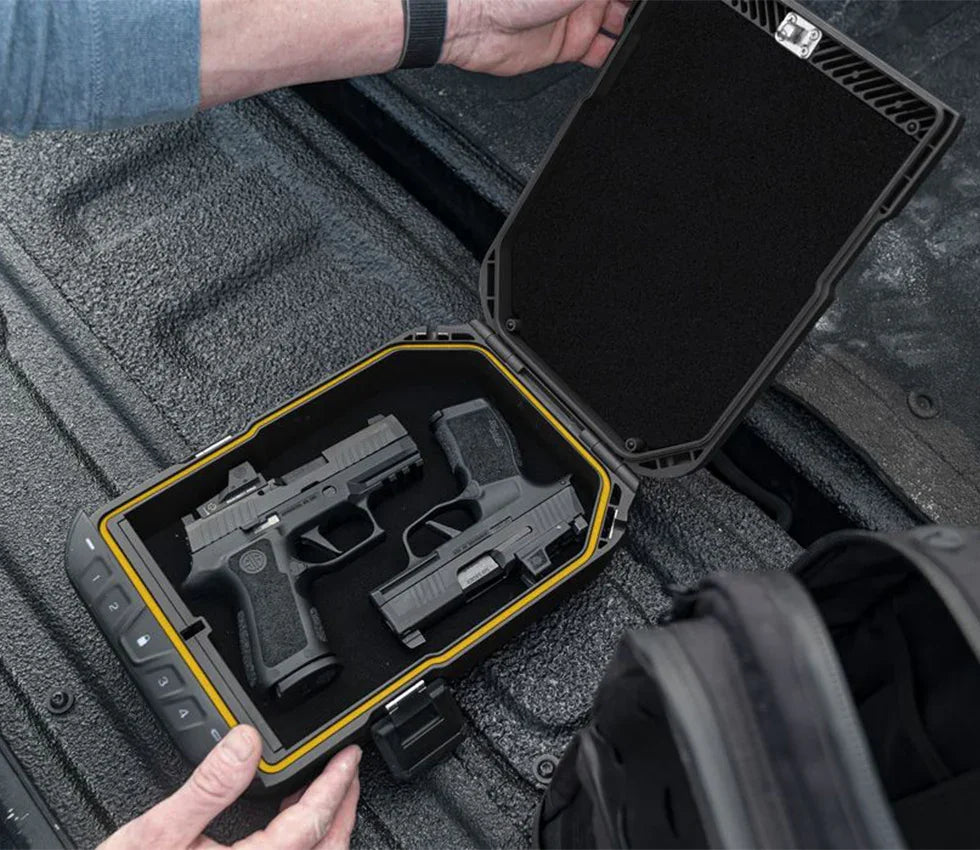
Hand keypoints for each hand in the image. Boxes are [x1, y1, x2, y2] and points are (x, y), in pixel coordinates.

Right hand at [99, 726, 360, 849]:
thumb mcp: (156, 835)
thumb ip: (207, 788)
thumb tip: (246, 743)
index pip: (311, 823)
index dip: (334, 784)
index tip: (348, 757)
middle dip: (343, 809)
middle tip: (348, 774)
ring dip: (327, 833)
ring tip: (327, 798)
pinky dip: (302, 849)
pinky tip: (290, 833)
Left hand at [443, 0, 632, 73]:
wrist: (475, 23)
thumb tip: (624, 1)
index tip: (642, 5)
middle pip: (619, 1)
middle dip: (631, 8)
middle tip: (636, 14)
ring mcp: (572, 18)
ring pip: (614, 24)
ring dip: (627, 30)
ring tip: (634, 33)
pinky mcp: (564, 47)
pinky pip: (597, 52)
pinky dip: (610, 55)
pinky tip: (618, 52)